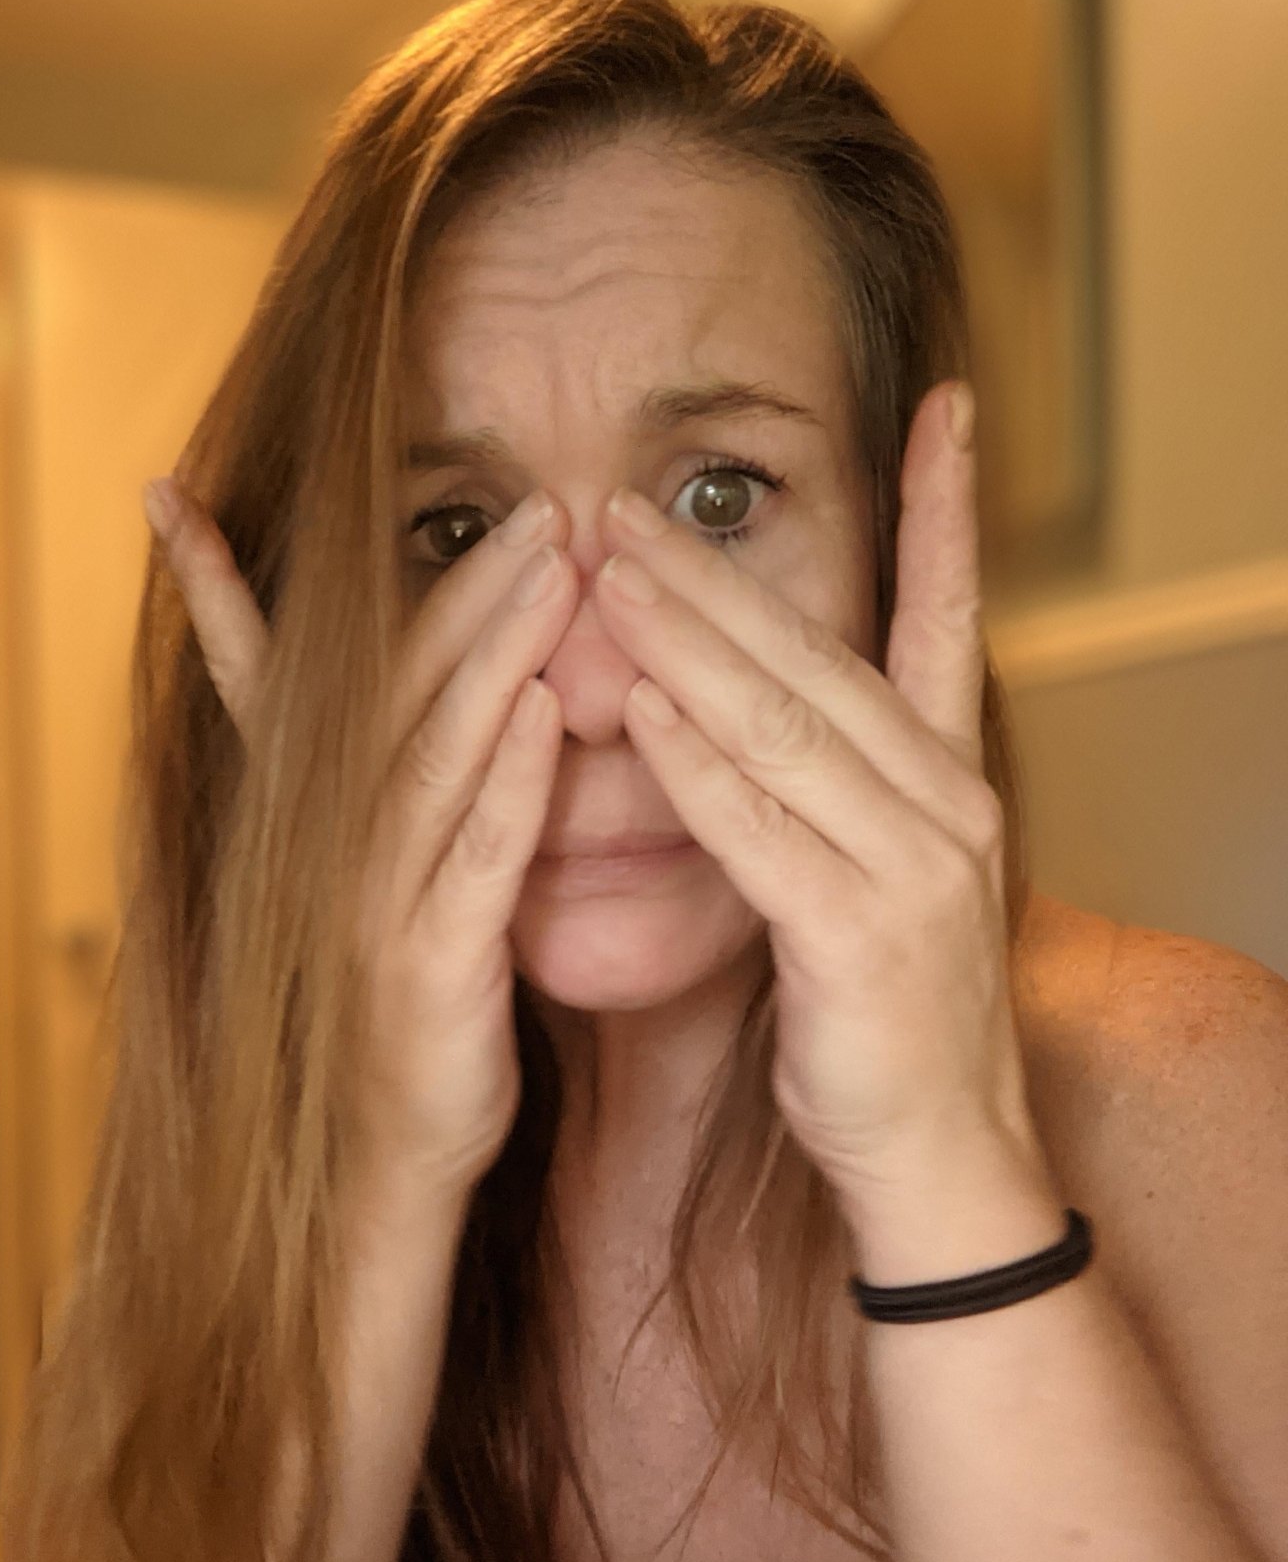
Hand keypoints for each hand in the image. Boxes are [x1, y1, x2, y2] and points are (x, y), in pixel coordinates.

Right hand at [143, 475, 578, 1230]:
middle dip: (464, 588)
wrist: (385, 1169)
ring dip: (489, 651)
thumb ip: (414, 807)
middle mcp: (329, 854)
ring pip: (432, 752)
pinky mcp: (424, 970)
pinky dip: (506, 780)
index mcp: (316, 831)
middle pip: (395, 692)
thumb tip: (461, 720)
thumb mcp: (391, 901)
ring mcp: (370, 908)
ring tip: (553, 560)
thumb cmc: (412, 1019)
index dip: (219, 595)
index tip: (179, 496)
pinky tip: (546, 710)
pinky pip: (470, 859)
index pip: (272, 686)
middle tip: (536, 499)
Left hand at [590, 380, 1037, 1214]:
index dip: (946, 513)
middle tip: (625, 505)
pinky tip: (640, 710)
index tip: (942, 408)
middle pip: (821, 661)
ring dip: (692, 645)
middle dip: (718, 578)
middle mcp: (947, 807)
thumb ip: (821, 785)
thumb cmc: (880, 1012)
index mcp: (951, 784)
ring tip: (610, 574)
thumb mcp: (872, 877)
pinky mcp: (864, 938)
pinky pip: (766, 833)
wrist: (937, 1153)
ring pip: (789, 727)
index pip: (952, 621)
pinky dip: (701, 768)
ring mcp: (915, 871)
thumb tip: (728, 700)